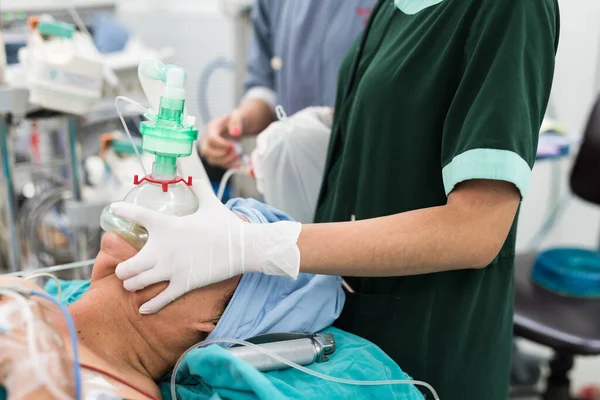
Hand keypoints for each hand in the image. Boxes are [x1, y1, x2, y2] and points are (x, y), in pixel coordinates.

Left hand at [110, 182, 301, 313]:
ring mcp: (172, 269)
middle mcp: (163, 248)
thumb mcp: (210, 201)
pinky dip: (149, 306)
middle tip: (126, 269)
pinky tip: (144, 308)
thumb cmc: (226, 224)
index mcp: (166, 225)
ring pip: (137, 283)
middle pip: (127, 266)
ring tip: (134, 284)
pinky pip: (159, 300)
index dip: (121, 209)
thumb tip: (193, 171)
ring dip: (133, 284)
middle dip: (123, 270)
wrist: (245, 247)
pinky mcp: (184, 284)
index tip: (113, 209)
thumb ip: (198, 186)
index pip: (135, 214)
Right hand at [199, 110, 244, 168]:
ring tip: (237, 156)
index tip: (233, 146)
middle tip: (234, 152)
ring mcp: (211, 148)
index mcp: (211, 128)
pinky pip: (219, 164)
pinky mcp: (216, 155)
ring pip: (212, 160)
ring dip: (226, 161)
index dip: (222, 144)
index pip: (211, 139)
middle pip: (206, 151)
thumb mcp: (237, 116)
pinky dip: (229, 165)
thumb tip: (235, 133)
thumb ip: (236, 122)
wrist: (237, 126)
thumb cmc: (235, 120)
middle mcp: (207, 138)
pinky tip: (238, 163)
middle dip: (221, 155)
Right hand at [250, 106, 333, 222]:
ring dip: (260, 176)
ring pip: (261, 166)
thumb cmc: (312, 122)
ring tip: (263, 187)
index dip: (263, 144)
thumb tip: (333, 112)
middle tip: (261, 176)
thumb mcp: (317, 116)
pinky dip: (266, 183)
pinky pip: (267, 175)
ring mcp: (273, 156)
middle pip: (259, 154)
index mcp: (278, 130)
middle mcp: (272, 143)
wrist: (311, 133)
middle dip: (258, 165)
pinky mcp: (276, 167)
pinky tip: (266, 191)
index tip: (263, 152)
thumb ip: (324, 115)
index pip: (266, 136)